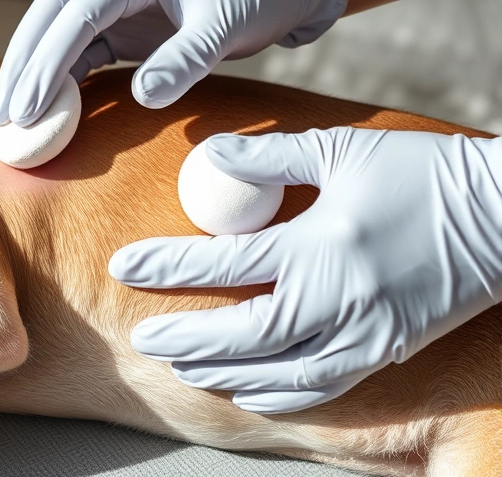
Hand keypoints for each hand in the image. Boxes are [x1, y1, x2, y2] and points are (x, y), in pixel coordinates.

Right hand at [0, 0, 350, 126]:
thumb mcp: (224, 29)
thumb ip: (184, 60)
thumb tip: (143, 97)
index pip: (75, 15)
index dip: (48, 63)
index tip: (30, 107)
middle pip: (47, 19)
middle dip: (21, 68)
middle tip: (2, 118)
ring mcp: (109, 2)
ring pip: (52, 34)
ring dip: (29, 75)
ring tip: (9, 120)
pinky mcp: (115, 26)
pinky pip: (75, 53)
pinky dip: (56, 81)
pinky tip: (42, 111)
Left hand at [109, 128, 501, 413]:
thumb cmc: (422, 173)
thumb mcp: (341, 150)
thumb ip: (268, 157)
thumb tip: (206, 157)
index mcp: (323, 244)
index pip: (226, 263)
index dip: (168, 266)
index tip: (123, 266)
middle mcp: (340, 298)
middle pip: (243, 335)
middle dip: (186, 338)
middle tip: (142, 337)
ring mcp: (365, 334)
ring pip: (278, 374)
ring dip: (222, 372)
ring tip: (181, 363)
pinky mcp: (385, 351)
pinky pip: (321, 388)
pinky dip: (276, 395)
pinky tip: (246, 388)